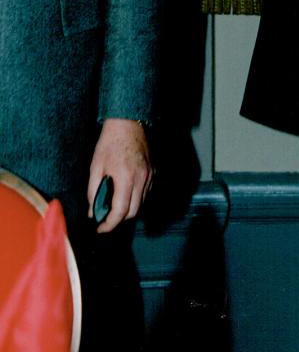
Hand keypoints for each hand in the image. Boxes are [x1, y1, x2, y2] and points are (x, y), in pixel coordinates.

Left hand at [87, 118, 152, 232]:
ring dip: (128, 209)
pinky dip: (135, 198)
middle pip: (133, 212)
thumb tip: (93, 212)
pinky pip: (145, 193)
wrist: (128, 123)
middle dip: (118, 219)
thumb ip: (93, 191)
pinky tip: (125, 192)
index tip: (100, 228)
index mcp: (125, 178)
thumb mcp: (96, 167)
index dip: (109, 224)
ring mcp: (149, 176)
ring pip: (141, 204)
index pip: (120, 211)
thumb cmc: (109, 143)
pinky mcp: (153, 172)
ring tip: (113, 204)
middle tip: (105, 218)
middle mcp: (141, 179)